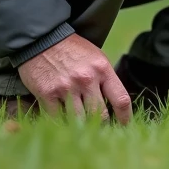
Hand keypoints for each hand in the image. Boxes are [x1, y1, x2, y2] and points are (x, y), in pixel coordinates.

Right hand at [17, 33, 131, 123]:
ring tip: (80, 127)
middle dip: (101, 125)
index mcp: (103, 69)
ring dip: (81, 126)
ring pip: (79, 120)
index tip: (125, 126)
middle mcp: (87, 79)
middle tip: (99, 129)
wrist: (43, 39)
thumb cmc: (73, 50)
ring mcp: (67, 87)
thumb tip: (113, 105)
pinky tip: (62, 120)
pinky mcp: (47, 94)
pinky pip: (57, 118)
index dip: (125, 118)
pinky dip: (61, 122)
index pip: (121, 99)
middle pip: (100, 115)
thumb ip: (104, 79)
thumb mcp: (96, 58)